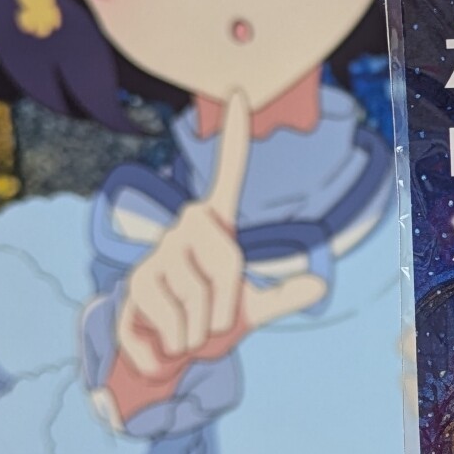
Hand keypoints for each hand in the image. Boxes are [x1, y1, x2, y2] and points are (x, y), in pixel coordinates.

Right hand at [105, 90, 326, 423]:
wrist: (161, 361)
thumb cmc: (207, 327)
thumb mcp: (250, 315)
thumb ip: (282, 299)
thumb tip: (319, 285)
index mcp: (217, 230)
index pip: (228, 175)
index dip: (234, 137)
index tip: (239, 92)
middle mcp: (185, 230)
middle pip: (227, 262)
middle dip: (225, 305)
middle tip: (211, 324)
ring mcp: (157, 253)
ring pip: (198, 296)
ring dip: (199, 332)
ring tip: (186, 332)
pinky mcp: (134, 284)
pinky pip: (171, 319)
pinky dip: (174, 345)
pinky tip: (162, 343)